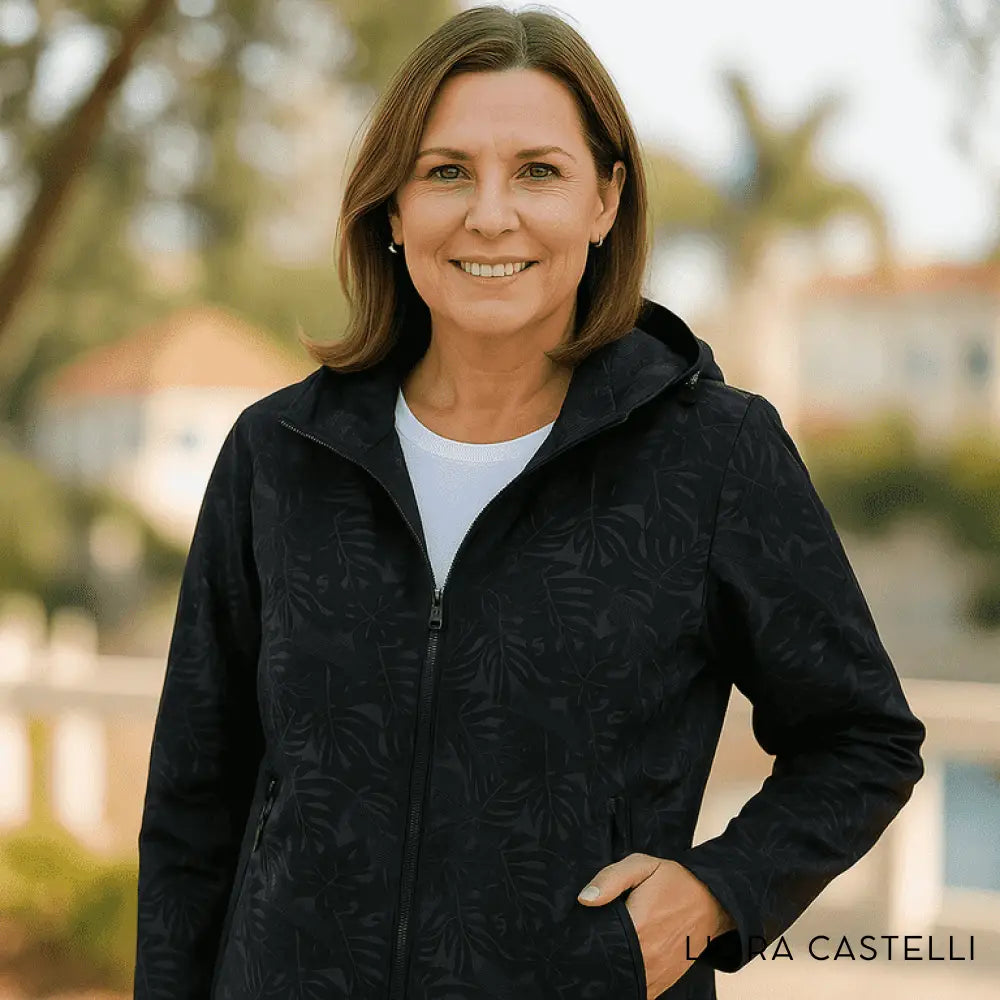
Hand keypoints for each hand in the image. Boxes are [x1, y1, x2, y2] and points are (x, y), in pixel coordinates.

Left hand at [577, 854, 734, 998]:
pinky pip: (639, 988)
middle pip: (609, 963)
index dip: (587, 937)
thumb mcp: (642, 866)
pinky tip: (625, 960)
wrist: (712, 901)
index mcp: (638, 926)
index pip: (600, 943)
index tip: (582, 929)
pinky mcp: (663, 982)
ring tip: (612, 947)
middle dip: (599, 952)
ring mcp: (657, 973)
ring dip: (614, 966)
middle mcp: (647, 956)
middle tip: (598, 935)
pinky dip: (628, 976)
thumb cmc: (675, 881)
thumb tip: (584, 898)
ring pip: (623, 979)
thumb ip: (611, 879)